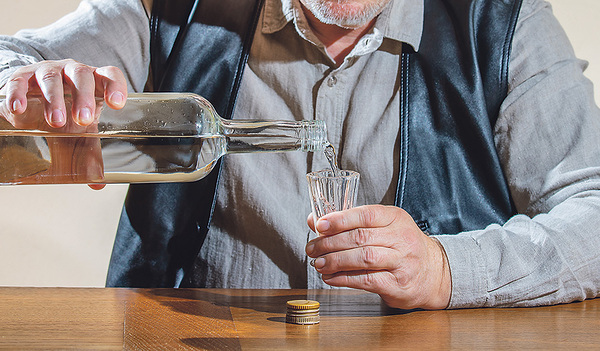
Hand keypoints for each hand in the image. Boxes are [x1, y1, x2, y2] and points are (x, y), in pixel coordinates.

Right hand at [1, 59, 125, 188]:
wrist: (31, 100)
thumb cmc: (65, 114)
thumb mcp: (80, 133)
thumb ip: (89, 153)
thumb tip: (98, 183)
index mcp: (94, 83)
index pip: (109, 75)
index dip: (115, 86)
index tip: (117, 104)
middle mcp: (72, 72)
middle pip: (82, 75)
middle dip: (83, 97)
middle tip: (83, 120)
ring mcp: (47, 72)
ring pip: (52, 78)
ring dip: (54, 99)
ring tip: (56, 121)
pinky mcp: (22, 77)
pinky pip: (19, 81)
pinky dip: (17, 94)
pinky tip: (18, 109)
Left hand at [306, 205, 451, 309]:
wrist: (433, 273)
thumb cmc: (400, 247)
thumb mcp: (382, 227)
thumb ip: (350, 222)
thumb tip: (314, 220)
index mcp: (396, 218)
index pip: (366, 215)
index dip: (340, 219)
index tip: (320, 225)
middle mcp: (402, 238)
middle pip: (360, 238)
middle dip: (330, 243)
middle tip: (312, 248)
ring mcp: (402, 262)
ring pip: (363, 258)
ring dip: (335, 261)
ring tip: (319, 263)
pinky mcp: (398, 285)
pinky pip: (366, 280)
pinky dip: (344, 279)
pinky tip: (330, 278)